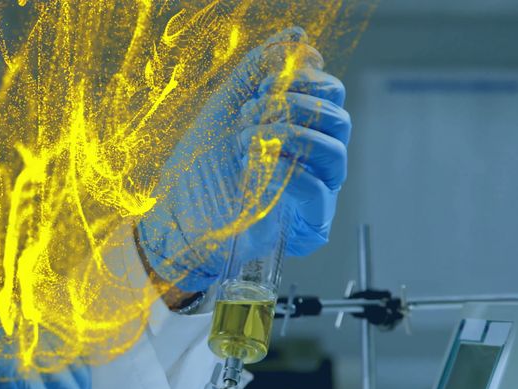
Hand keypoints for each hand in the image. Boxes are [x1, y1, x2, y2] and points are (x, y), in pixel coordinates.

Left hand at [137, 28, 350, 291]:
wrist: (178, 218)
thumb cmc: (200, 167)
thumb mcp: (226, 107)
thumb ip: (259, 69)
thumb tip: (297, 37)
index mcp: (301, 127)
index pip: (329, 91)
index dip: (302, 80)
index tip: (262, 87)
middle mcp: (313, 157)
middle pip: (338, 118)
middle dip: (295, 106)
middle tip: (251, 113)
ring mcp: (314, 189)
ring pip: (334, 151)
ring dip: (288, 136)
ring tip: (247, 141)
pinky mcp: (308, 222)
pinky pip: (319, 191)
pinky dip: (289, 173)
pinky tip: (260, 171)